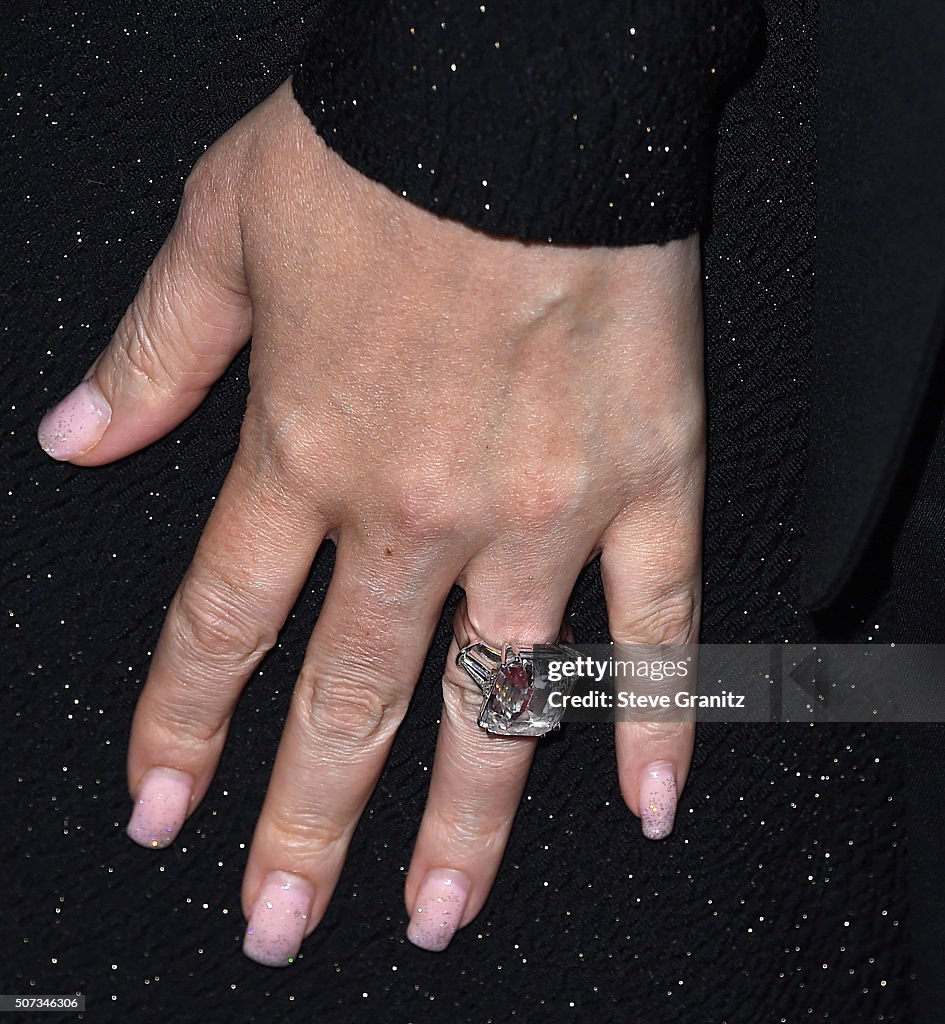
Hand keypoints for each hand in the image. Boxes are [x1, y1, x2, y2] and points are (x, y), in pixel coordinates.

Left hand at [37, 80, 704, 962]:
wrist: (530, 89)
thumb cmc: (389, 150)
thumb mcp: (224, 228)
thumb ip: (154, 353)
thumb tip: (80, 433)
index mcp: (307, 444)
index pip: (223, 626)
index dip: (183, 726)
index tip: (164, 807)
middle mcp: (415, 505)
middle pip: (343, 701)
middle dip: (302, 823)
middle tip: (282, 917)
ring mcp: (537, 512)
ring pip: (492, 702)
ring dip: (462, 821)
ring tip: (437, 908)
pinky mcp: (646, 485)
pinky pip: (652, 627)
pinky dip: (653, 717)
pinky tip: (649, 796)